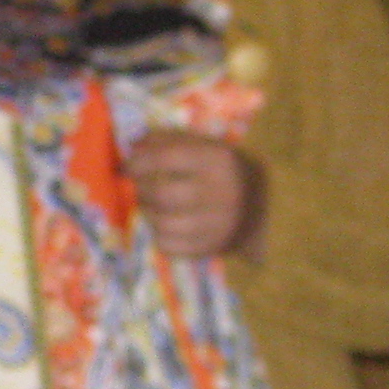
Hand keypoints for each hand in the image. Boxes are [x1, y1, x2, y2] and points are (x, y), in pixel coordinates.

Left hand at [130, 129, 260, 258]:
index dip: (139, 162)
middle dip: (141, 189)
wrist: (261, 205)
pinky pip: (170, 246)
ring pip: (162, 223)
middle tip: (137, 186)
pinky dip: (158, 235)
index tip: (127, 166)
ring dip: (147, 213)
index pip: (167, 158)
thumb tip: (131, 146)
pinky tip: (162, 224)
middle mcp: (221, 192)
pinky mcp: (212, 247)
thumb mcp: (203, 145)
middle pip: (162, 194)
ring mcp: (218, 224)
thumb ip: (168, 141)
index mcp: (217, 160)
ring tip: (149, 204)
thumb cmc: (221, 169)